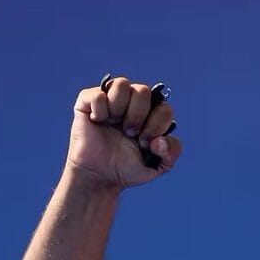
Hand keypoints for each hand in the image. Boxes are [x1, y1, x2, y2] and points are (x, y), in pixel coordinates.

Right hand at [65, 76, 181, 189]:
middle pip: (143, 90)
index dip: (157, 125)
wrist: (99, 175)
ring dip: (119, 108)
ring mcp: (111, 100)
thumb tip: (160, 140)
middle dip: (137, 115)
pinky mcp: (88, 101)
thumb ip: (171, 153)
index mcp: (152, 115)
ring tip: (114, 124)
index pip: (164, 108)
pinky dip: (100, 109)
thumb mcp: (157, 166)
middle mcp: (133, 103)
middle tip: (129, 133)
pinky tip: (98, 121)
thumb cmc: (127, 168)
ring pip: (122, 84)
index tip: (145, 142)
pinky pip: (98, 93)